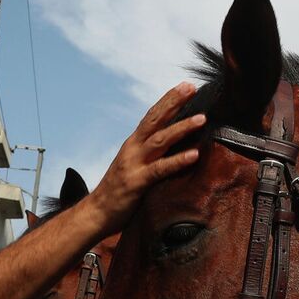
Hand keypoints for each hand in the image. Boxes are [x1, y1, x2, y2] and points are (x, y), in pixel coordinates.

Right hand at [84, 83, 205, 234]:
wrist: (96, 213)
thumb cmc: (120, 190)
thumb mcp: (134, 165)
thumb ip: (150, 153)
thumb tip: (174, 143)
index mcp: (134, 143)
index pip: (153, 115)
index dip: (169, 99)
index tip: (186, 85)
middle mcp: (133, 148)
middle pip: (155, 119)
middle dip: (174, 102)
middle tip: (191, 87)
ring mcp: (134, 164)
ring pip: (160, 140)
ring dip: (182, 128)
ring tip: (202, 119)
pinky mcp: (137, 182)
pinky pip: (160, 169)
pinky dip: (178, 161)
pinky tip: (194, 155)